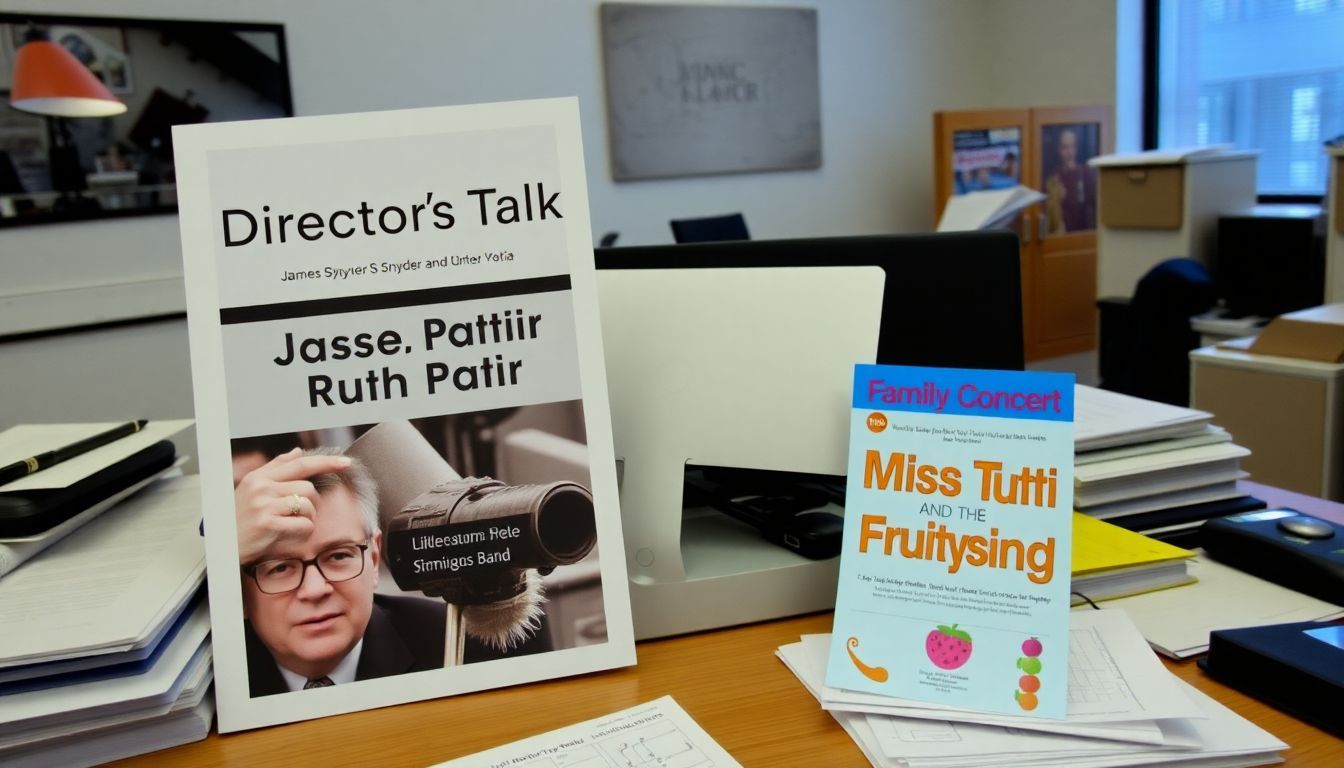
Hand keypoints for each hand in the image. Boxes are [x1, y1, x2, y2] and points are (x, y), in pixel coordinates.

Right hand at [235, 448, 351, 564]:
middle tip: (300, 515)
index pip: (300, 464)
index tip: (345, 462)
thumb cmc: (239, 518)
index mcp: (259, 477)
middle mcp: (262, 488)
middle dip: (312, 504)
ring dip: (308, 519)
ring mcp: (264, 505)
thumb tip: (298, 452)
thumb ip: (275, 469)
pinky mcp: (268, 524)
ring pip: (308, 506)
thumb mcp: (251, 488)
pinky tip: (290, 536)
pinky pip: (304, 525)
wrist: (222, 546)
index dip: (326, 462)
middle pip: (308, 488)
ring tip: (292, 526)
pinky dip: (303, 533)